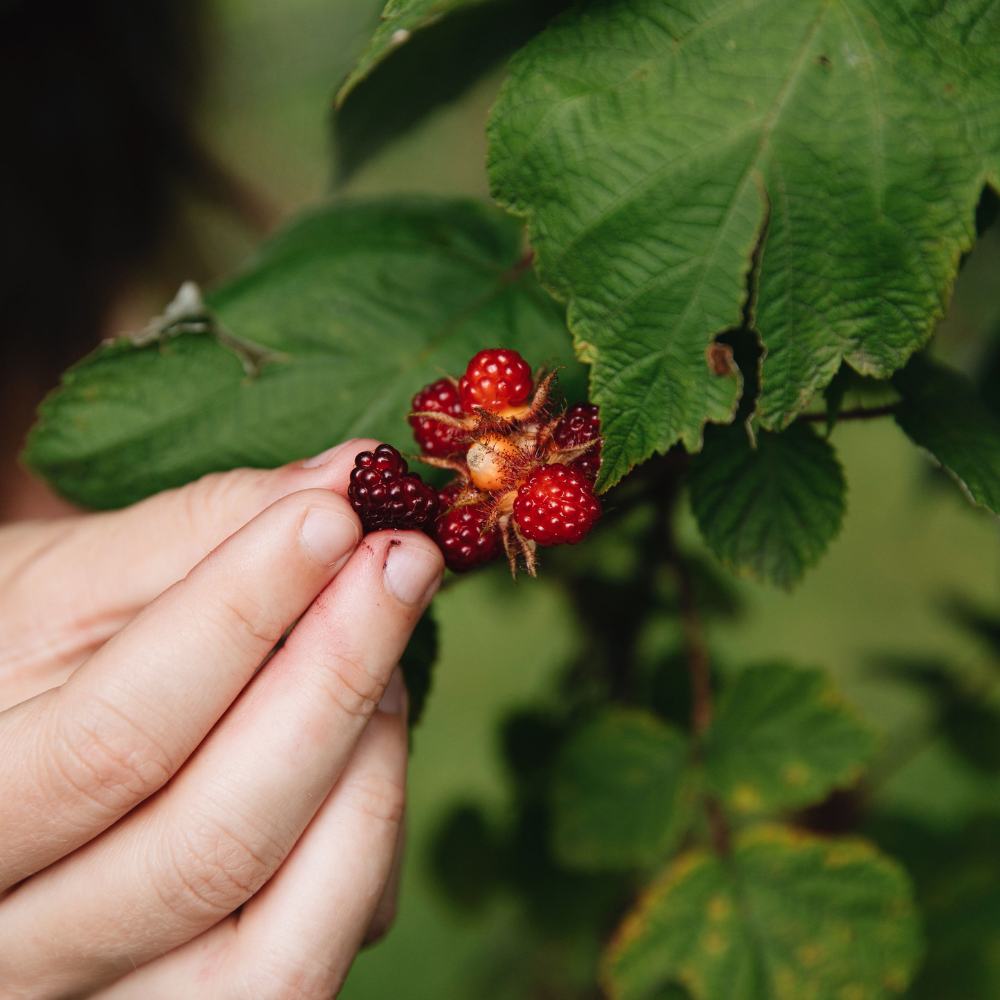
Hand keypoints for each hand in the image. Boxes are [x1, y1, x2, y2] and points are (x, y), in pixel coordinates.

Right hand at [0, 440, 443, 998]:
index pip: (118, 734)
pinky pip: (306, 969)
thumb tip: (349, 476)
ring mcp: (111, 998)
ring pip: (277, 948)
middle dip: (334, 680)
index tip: (337, 516)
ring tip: (388, 660)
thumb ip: (199, 531)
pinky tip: (372, 750)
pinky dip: (368, 854)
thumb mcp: (65, 583)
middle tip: (401, 565)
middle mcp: (20, 944)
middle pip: (210, 842)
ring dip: (365, 773)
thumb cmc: (20, 654)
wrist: (5, 754)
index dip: (245, 614)